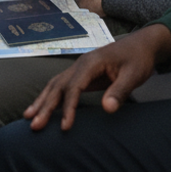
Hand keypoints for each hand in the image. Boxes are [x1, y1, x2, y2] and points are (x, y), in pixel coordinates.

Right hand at [23, 24, 170, 131]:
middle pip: (58, 86)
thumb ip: (120, 91)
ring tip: (28, 117)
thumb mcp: (134, 75)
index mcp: (91, 63)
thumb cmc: (138, 58)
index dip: (68, 108)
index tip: (65, 127)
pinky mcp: (81, 74)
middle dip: (45, 106)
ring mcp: (79, 68)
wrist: (142, 44)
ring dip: (42, 101)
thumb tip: (107, 109)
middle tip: (34, 125)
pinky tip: (43, 107)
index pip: (74, 87)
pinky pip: (61, 86)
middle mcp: (80, 64)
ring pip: (55, 85)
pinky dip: (50, 97)